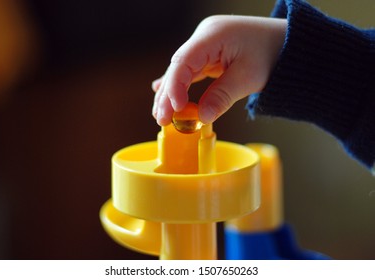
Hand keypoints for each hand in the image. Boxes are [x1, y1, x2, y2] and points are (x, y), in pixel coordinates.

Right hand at [152, 15, 286, 125]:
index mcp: (213, 35)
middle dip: (168, 95)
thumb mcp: (248, 77)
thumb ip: (222, 96)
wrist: (288, 44)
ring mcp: (205, 46)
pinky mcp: (208, 55)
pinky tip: (164, 95)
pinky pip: (190, 73)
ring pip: (181, 72)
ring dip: (171, 94)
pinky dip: (180, 87)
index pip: (183, 61)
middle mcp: (204, 38)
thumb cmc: (273, 53)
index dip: (174, 86)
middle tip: (162, 120)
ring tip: (163, 117)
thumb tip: (200, 118)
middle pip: (178, 68)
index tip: (175, 109)